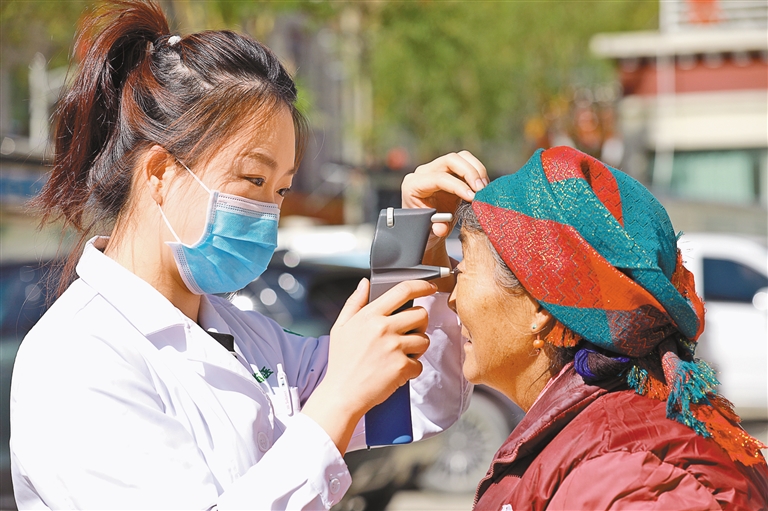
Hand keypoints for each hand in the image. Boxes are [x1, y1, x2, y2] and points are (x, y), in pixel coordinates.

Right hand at [301, 278, 436, 452]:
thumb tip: (364, 283)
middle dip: (420, 323)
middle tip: (409, 333)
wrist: (342, 394)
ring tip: (400, 355)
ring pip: (424, 339)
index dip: (421, 285)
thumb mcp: (341, 327)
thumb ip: (354, 302)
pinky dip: (411, 370)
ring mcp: (394, 347)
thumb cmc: (341, 363)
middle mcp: (383, 328)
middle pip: (421, 314)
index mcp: (370, 315)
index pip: (402, 291)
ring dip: (417, 348)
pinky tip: (396, 371)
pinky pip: (419, 364)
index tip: (430, 286)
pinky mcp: (402, 366)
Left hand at [401, 150, 487, 239]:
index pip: (438, 178)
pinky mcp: (451, 170)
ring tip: (484, 188)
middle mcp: (424, 172)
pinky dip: (479, 173)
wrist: (427, 225)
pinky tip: (483, 187)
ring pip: (462, 157)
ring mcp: (438, 168)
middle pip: (450, 160)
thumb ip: (436, 229)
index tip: (472, 197)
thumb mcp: (430, 231)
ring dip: (477, 170)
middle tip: (481, 190)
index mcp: (414, 185)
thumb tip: (441, 228)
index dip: (458, 186)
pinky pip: (468, 163)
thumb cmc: (426, 227)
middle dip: (470, 172)